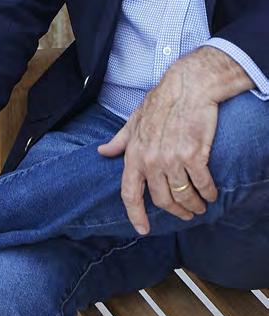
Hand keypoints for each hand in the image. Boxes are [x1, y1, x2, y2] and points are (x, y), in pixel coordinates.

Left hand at [98, 47, 250, 234]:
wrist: (189, 85)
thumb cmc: (163, 101)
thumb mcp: (135, 119)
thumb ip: (121, 139)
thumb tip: (103, 152)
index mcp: (134, 154)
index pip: (130, 193)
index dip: (136, 215)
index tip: (142, 229)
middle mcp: (151, 160)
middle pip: (162, 200)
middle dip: (176, 212)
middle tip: (186, 213)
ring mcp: (172, 159)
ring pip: (183, 196)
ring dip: (194, 205)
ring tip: (201, 206)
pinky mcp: (194, 155)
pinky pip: (202, 185)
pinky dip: (209, 193)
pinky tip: (212, 194)